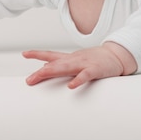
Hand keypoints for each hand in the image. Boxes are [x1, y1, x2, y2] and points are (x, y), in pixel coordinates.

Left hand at [22, 42, 137, 88]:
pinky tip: (71, 86)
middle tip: (29, 80)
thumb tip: (44, 66)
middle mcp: (74, 59)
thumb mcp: (76, 60)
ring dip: (53, 71)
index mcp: (70, 58)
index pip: (51, 55)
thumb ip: (61, 63)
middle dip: (41, 72)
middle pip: (55, 64)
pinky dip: (78, 80)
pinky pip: (85, 75)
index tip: (24, 54)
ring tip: (42, 75)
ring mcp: (84, 64)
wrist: (116, 55)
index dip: (37, 54)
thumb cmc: (95, 59)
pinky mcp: (95, 69)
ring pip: (67, 67)